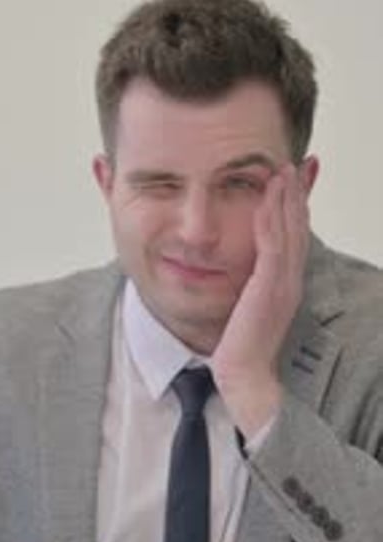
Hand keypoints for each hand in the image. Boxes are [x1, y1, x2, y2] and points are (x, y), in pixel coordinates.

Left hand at [211, 164, 309, 437]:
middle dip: (298, 194)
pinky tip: (267, 198)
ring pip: (289, 231)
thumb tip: (244, 277)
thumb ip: (251, 289)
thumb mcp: (249, 310)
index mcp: (286, 284)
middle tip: (298, 164)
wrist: (245, 377)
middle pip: (298, 227)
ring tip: (284, 170)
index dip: (297, 207)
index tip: (296, 181)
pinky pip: (272, 246)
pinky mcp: (269, 288)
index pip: (294, 237)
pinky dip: (272, 219)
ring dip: (286, 198)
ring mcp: (282, 283)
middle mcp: (290, 280)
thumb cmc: (242, 348)